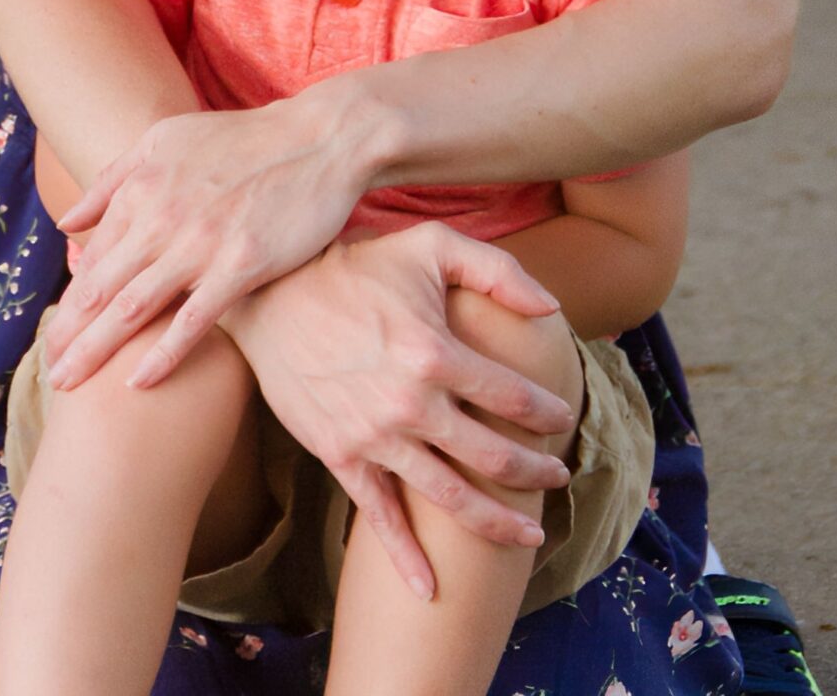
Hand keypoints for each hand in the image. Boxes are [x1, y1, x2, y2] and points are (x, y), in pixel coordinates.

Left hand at [41, 95, 369, 390]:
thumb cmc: (243, 140)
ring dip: (96, 350)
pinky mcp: (240, 264)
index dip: (70, 300)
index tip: (54, 337)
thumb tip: (66, 223)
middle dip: (69, 335)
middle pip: (101, 287)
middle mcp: (163, 216)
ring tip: (68, 384)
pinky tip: (137, 382)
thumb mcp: (166, 140)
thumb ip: (113, 180)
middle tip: (49, 373)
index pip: (92, 255)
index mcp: (142, 186)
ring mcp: (201, 243)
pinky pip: (192, 319)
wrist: (319, 139)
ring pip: (134, 307)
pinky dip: (162, 354)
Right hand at [227, 229, 574, 600]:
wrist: (273, 294)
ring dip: (496, 522)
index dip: (547, 413)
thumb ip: (497, 270)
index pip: (513, 397)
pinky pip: (380, 516)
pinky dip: (405, 558)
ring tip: (529, 533)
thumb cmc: (359, 264)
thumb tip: (551, 308)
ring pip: (449, 499)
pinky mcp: (341, 456)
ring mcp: (375, 437)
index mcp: (436, 352)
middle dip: (535, 473)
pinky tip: (429, 589)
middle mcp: (411, 404)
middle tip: (558, 477)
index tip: (563, 419)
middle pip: (492, 457)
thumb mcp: (430, 246)